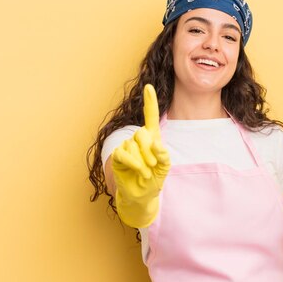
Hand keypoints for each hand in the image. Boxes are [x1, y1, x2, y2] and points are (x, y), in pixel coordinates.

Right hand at [111, 84, 170, 226]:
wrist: (142, 195)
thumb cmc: (154, 179)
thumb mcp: (165, 167)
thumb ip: (164, 155)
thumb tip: (155, 142)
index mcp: (152, 138)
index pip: (151, 117)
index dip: (150, 102)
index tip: (149, 86)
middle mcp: (138, 139)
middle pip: (143, 133)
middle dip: (150, 151)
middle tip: (154, 166)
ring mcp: (126, 146)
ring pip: (134, 145)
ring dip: (144, 161)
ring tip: (146, 173)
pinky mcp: (117, 156)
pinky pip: (123, 153)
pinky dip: (133, 163)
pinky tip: (139, 170)